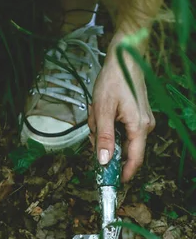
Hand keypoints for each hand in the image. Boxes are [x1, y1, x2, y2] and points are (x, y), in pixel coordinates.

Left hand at [88, 44, 154, 181]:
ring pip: (118, 137)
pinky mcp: (137, 115)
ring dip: (103, 129)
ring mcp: (142, 120)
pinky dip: (108, 122)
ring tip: (97, 111)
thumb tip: (103, 160)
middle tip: (93, 124)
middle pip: (122, 148)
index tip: (111, 181)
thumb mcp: (103, 110)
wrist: (124, 57)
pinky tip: (102, 109)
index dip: (123, 173)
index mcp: (139, 127)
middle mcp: (145, 126)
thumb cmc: (115, 79)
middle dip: (103, 140)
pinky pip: (120, 128)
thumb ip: (103, 137)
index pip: (135, 159)